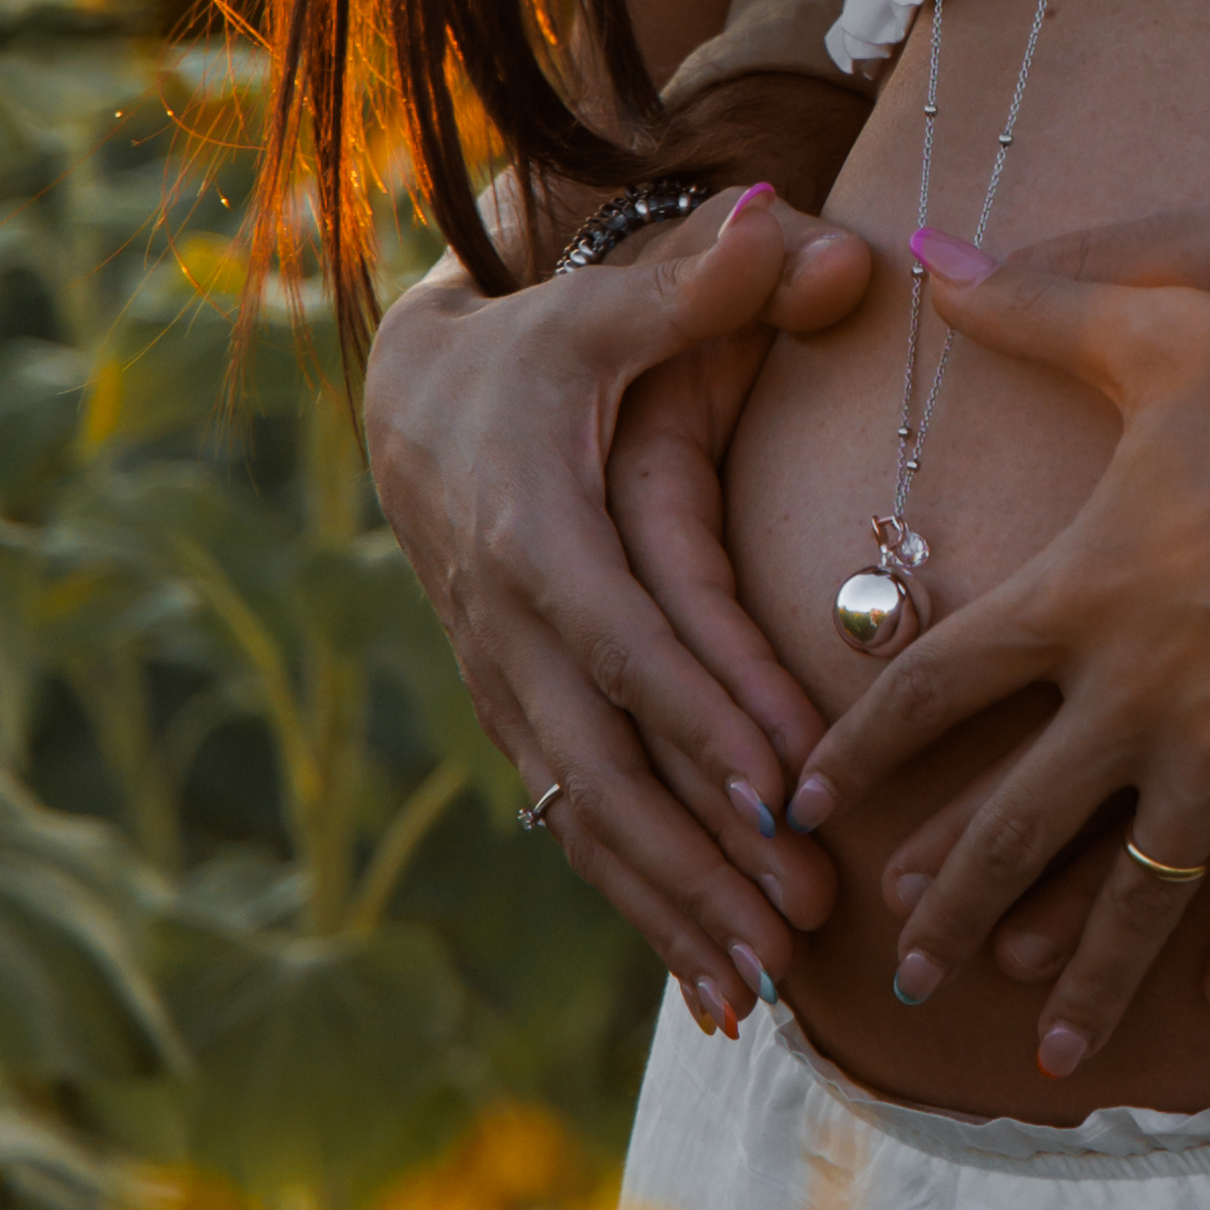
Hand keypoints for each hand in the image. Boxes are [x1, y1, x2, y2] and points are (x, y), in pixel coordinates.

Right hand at [363, 184, 871, 1020]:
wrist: (409, 407)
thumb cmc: (534, 349)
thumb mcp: (600, 306)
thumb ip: (696, 278)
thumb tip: (777, 216)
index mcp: (538, 537)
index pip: (631, 644)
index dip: (702, 720)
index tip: (782, 792)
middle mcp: (513, 634)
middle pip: (611, 765)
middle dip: (701, 855)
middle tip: (800, 930)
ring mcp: (511, 694)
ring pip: (593, 824)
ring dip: (674, 911)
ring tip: (763, 992)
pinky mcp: (523, 727)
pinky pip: (583, 835)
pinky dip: (645, 914)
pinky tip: (716, 993)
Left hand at [781, 246, 1209, 1077]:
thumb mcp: (1165, 324)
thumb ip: (1039, 305)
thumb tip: (931, 260)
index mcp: (1083, 588)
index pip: (933, 687)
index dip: (859, 750)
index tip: (806, 802)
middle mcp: (1144, 688)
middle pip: (1015, 826)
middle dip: (951, 908)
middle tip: (905, 970)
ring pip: (1142, 894)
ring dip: (1086, 980)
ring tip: (1043, 1052)